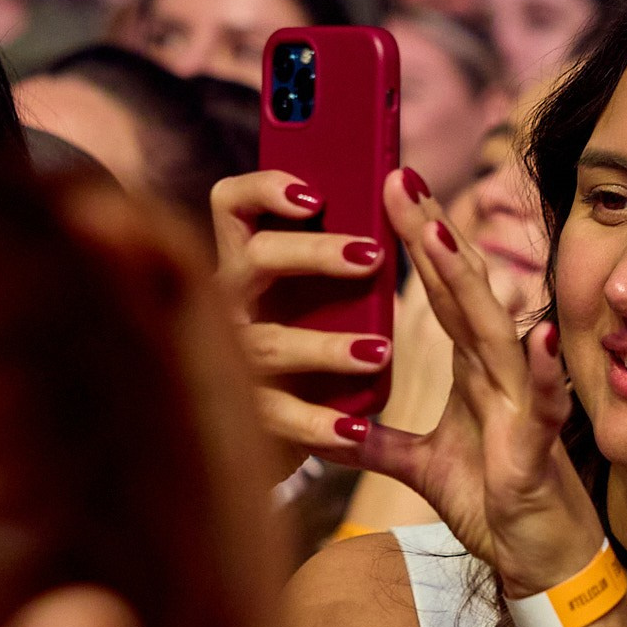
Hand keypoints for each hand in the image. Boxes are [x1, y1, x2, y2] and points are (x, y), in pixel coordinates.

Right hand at [208, 167, 396, 456]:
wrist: (263, 439)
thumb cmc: (303, 350)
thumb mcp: (315, 299)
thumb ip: (341, 259)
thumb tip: (400, 205)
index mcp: (245, 265)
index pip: (232, 203)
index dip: (265, 188)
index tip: (316, 195)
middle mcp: (227, 303)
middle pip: (256, 257)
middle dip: (315, 253)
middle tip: (372, 257)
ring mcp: (228, 358)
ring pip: (269, 342)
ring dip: (327, 346)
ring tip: (380, 351)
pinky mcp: (242, 414)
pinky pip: (278, 415)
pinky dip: (319, 422)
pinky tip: (357, 427)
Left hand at [348, 168, 598, 595]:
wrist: (545, 563)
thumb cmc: (497, 506)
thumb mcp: (424, 469)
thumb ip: (380, 443)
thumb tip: (327, 427)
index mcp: (474, 371)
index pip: (440, 292)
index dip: (415, 240)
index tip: (386, 186)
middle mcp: (499, 375)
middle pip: (463, 292)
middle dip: (433, 235)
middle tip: (399, 178)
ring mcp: (522, 407)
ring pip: (495, 334)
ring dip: (471, 286)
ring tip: (441, 236)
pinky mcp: (537, 451)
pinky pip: (540, 408)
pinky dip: (540, 375)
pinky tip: (534, 340)